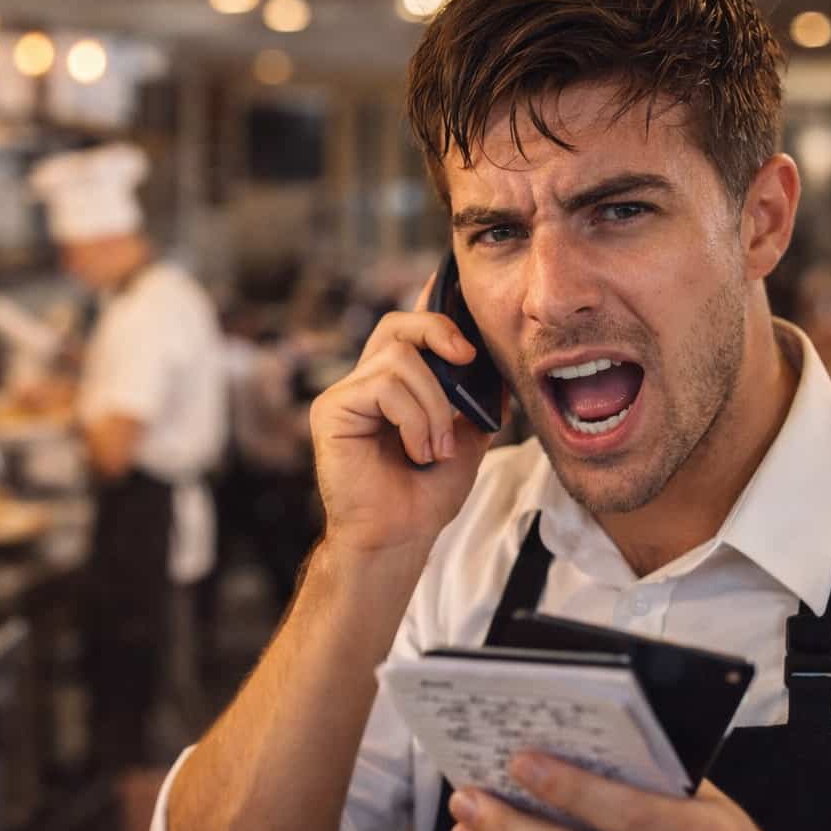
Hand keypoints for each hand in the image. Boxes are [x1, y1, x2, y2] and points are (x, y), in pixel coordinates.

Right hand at [309, 280, 500, 556]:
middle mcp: (365, 383)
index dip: (431, 306)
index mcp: (395, 386)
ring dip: (433, 404)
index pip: (408, 330)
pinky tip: (417, 452)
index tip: (457, 293)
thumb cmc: (425, 496)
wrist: (398, 537)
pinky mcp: (332, 409)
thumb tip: (499, 367)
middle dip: (438, 331)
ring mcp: (345, 394)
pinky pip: (384, 387)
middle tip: (467, 358)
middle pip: (397, 325)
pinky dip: (414, 419)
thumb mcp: (466, 439)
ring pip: (400, 359)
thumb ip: (476, 401)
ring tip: (436, 448)